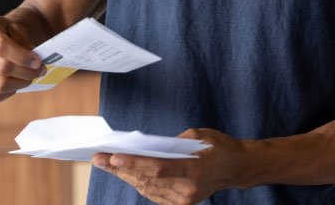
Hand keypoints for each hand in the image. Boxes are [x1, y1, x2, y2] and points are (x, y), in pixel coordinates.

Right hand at [0, 15, 44, 101]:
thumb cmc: (6, 33)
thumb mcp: (16, 28)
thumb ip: (23, 42)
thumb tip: (34, 61)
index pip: (1, 47)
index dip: (22, 57)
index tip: (38, 61)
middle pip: (2, 68)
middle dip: (26, 71)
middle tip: (41, 70)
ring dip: (21, 83)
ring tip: (32, 77)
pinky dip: (10, 92)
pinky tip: (17, 83)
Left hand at [92, 127, 250, 204]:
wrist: (236, 168)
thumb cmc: (218, 146)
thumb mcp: (198, 135)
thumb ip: (172, 143)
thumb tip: (147, 147)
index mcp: (193, 171)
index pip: (157, 168)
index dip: (134, 164)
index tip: (114, 157)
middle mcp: (186, 191)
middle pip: (146, 180)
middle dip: (120, 169)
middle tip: (98, 158)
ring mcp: (183, 201)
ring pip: (146, 188)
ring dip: (125, 176)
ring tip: (106, 164)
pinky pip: (153, 194)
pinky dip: (139, 182)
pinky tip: (126, 173)